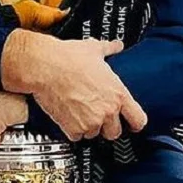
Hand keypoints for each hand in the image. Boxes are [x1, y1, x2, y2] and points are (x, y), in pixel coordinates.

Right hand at [0, 30, 146, 141]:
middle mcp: (107, 111)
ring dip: (89, 127)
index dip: (135, 123)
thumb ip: (109, 49)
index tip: (131, 123)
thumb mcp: (94, 49)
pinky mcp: (72, 128)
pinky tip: (68, 116)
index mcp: (118, 94)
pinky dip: (72, 130)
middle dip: (108, 126)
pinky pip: (77, 137)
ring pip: (94, 135)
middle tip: (98, 115)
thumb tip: (116, 45)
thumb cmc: (67, 58)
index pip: (139, 120)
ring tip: (80, 111)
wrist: (44, 66)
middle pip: (115, 133)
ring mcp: (90, 122)